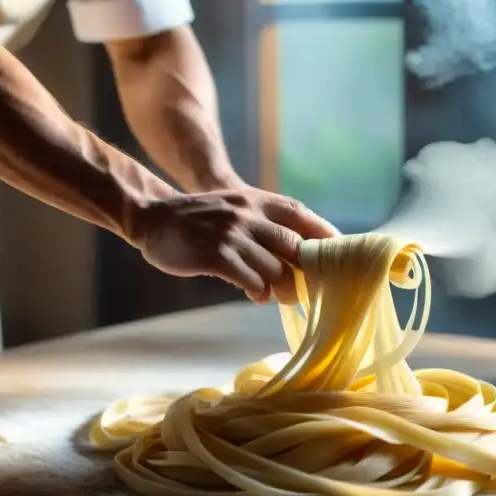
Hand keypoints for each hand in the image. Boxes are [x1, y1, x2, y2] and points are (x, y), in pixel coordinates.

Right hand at [131, 186, 339, 303]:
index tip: (342, 254)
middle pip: (295, 248)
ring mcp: (232, 234)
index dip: (325, 234)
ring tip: (277, 295)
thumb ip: (263, 225)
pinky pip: (250, 280)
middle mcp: (248, 214)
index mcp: (257, 201)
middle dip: (306, 273)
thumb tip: (299, 255)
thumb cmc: (199, 220)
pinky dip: (257, 291)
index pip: (301, 215)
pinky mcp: (215, 255)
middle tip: (308, 290)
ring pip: (275, 269)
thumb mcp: (236, 208)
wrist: (154, 217)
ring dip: (281, 288)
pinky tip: (254, 293)